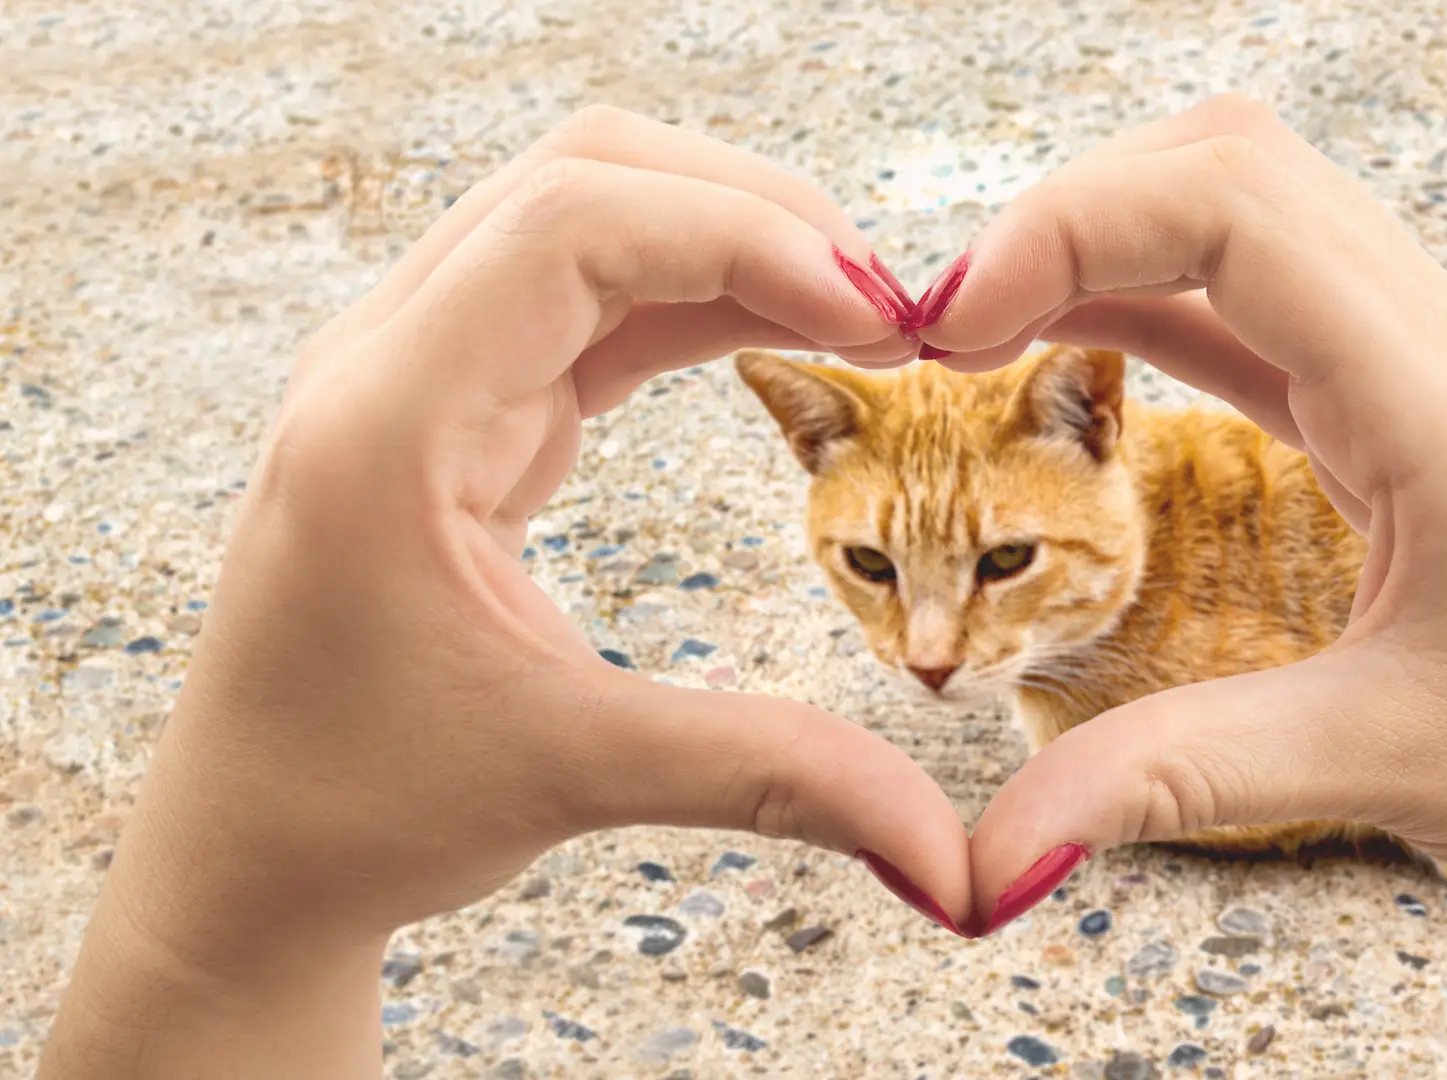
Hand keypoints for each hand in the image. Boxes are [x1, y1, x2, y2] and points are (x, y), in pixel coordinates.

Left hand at [40, 107, 970, 1078]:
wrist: (251, 852)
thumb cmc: (359, 807)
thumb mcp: (575, 776)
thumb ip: (772, 778)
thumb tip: (950, 855)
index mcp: (386, 421)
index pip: (570, 228)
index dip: (741, 239)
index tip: (873, 319)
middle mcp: (388, 364)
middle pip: (582, 180)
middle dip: (751, 216)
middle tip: (887, 309)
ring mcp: (416, 373)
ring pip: (586, 221)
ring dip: (728, 245)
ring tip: (858, 320)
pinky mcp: (455, 407)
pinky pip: (587, 300)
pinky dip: (696, 301)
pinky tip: (782, 339)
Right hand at [915, 96, 1446, 1076]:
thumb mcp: (1378, 762)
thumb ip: (1174, 780)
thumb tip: (987, 855)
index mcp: (1440, 395)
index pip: (1236, 206)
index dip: (1070, 226)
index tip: (950, 324)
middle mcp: (1435, 344)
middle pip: (1232, 167)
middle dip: (1069, 214)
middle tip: (946, 324)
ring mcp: (1421, 366)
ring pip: (1245, 214)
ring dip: (1106, 244)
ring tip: (981, 331)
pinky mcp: (1399, 409)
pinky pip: (1256, 304)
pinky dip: (1148, 301)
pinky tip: (1070, 348)